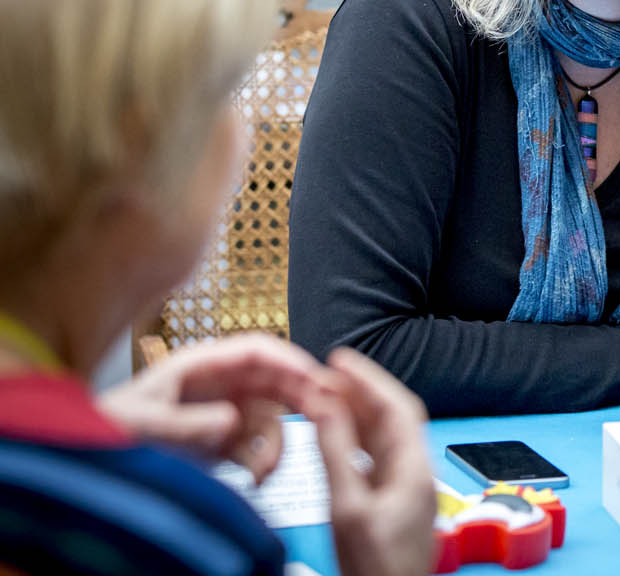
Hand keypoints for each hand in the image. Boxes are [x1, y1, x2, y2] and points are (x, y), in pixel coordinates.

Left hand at [98, 333, 333, 483]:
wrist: (90, 458)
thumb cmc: (109, 427)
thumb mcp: (144, 425)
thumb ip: (188, 424)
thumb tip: (234, 421)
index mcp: (200, 364)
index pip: (256, 350)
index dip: (290, 360)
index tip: (315, 379)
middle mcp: (220, 382)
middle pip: (276, 379)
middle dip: (300, 399)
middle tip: (323, 418)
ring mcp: (225, 408)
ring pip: (273, 415)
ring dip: (276, 442)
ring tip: (265, 470)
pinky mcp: (225, 437)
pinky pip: (259, 443)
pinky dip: (262, 460)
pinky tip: (254, 476)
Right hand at [305, 348, 435, 575]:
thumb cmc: (375, 570)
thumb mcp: (347, 509)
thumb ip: (335, 455)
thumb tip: (325, 407)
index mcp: (414, 472)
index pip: (398, 408)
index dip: (369, 379)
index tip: (340, 360)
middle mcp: (415, 476)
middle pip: (392, 420)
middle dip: (360, 392)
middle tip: (327, 374)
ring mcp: (404, 491)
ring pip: (382, 439)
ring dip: (356, 414)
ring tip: (324, 396)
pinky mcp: (391, 506)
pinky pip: (374, 459)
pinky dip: (353, 441)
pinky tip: (334, 436)